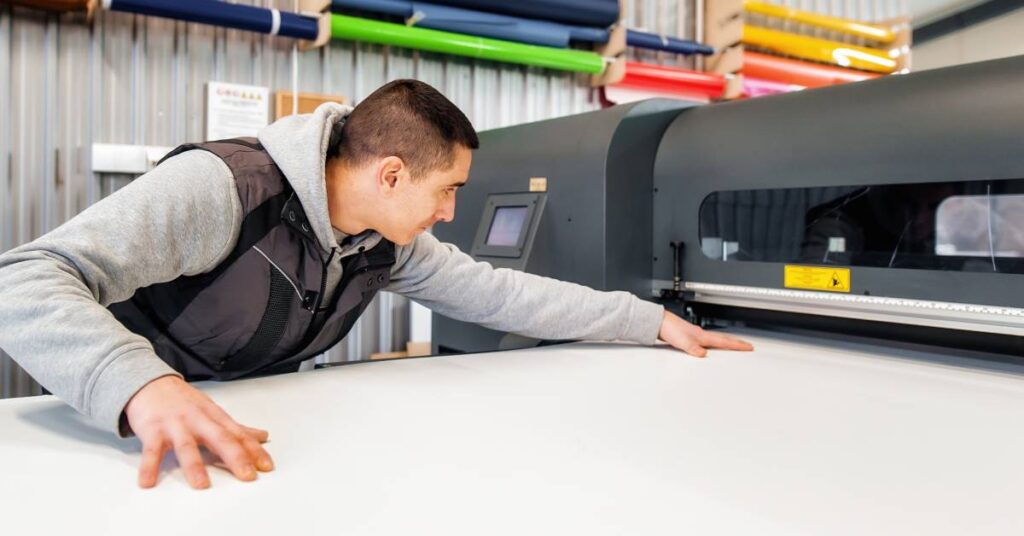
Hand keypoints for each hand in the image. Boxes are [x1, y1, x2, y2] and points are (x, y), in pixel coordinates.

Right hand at [124, 375, 273, 488]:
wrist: (150, 383)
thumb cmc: (185, 401)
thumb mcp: (213, 412)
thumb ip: (236, 428)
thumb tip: (263, 436)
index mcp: (215, 417)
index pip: (238, 435)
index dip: (254, 450)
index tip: (267, 466)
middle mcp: (197, 420)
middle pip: (219, 438)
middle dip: (235, 457)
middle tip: (247, 475)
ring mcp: (174, 425)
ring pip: (186, 445)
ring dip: (194, 465)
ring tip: (202, 485)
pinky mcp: (152, 430)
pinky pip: (151, 450)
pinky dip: (149, 466)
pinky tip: (148, 482)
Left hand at [658, 310, 753, 356]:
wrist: (659, 323)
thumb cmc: (670, 329)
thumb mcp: (683, 342)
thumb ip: (694, 349)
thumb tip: (703, 355)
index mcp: (702, 336)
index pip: (724, 341)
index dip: (737, 345)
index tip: (749, 347)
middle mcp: (701, 335)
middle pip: (722, 339)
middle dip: (736, 343)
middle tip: (747, 346)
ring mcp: (695, 335)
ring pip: (715, 340)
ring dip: (726, 343)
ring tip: (734, 346)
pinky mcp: (689, 338)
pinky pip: (706, 342)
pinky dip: (713, 345)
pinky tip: (710, 348)